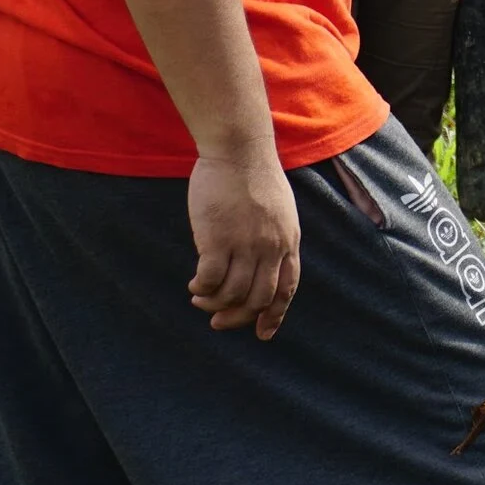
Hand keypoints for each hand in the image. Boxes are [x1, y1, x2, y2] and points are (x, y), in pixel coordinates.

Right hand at [188, 144, 301, 338]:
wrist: (239, 151)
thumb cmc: (254, 178)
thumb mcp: (279, 211)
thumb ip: (275, 238)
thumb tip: (261, 264)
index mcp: (289, 240)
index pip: (288, 287)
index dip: (275, 314)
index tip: (263, 333)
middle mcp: (271, 247)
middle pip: (259, 298)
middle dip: (238, 318)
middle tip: (218, 321)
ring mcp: (246, 244)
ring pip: (233, 294)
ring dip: (214, 304)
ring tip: (200, 299)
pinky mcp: (219, 238)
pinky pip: (210, 279)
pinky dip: (202, 289)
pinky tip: (194, 285)